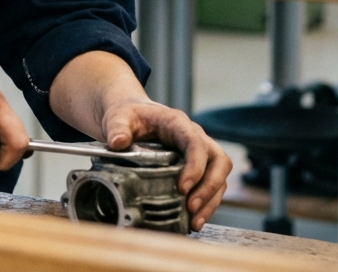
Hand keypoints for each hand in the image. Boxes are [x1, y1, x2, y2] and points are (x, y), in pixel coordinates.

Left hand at [99, 97, 230, 230]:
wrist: (129, 116)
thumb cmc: (128, 115)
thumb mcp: (118, 117)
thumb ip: (117, 127)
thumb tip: (118, 143)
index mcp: (178, 124)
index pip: (196, 143)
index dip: (195, 166)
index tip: (182, 188)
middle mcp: (195, 137)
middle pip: (219, 161)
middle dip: (209, 187)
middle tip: (191, 207)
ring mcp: (199, 153)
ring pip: (219, 176)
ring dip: (210, 201)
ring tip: (194, 222)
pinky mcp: (197, 168)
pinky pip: (211, 186)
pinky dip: (206, 204)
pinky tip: (192, 221)